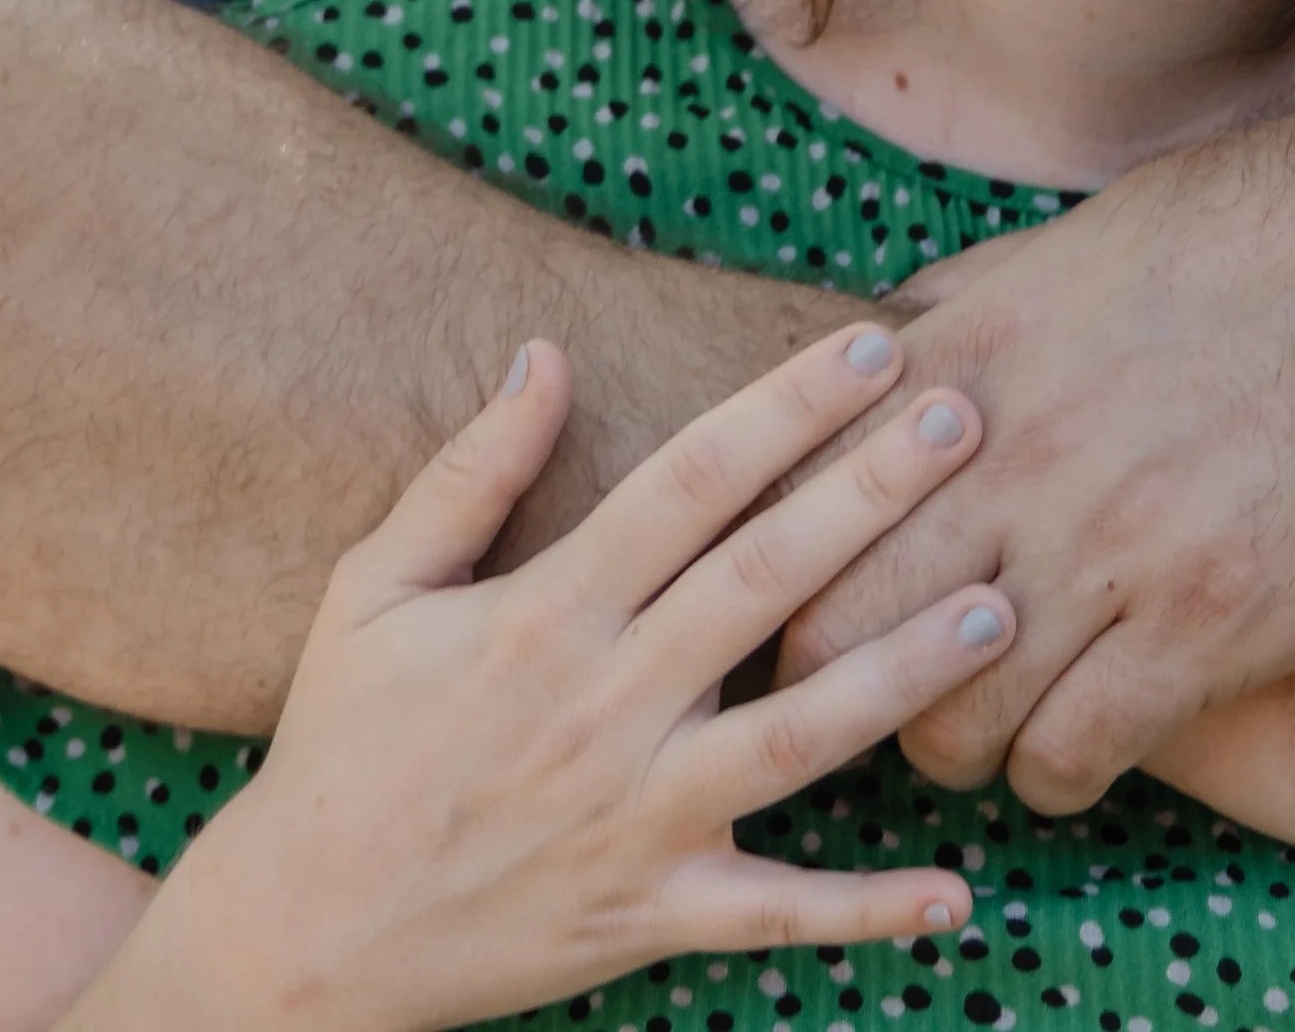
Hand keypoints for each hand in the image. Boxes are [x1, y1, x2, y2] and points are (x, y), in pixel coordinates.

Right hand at [103, 326, 1015, 1031]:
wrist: (294, 947)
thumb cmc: (338, 748)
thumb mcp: (374, 590)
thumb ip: (469, 472)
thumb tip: (543, 352)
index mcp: (542, 614)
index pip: (687, 483)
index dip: (783, 408)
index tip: (870, 346)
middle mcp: (602, 708)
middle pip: (762, 584)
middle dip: (870, 497)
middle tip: (969, 422)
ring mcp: (634, 819)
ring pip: (795, 741)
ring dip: (903, 675)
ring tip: (1000, 610)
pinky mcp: (649, 916)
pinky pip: (774, 916)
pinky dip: (865, 913)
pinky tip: (957, 895)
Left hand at [784, 62, 1294, 809]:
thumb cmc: (1268, 237)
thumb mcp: (1086, 242)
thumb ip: (974, 306)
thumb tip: (883, 345)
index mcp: (974, 350)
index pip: (799, 499)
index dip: (791, 566)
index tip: (825, 592)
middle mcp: (1017, 450)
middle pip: (838, 630)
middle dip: (845, 680)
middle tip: (890, 687)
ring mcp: (1112, 539)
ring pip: (947, 716)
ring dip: (956, 741)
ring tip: (995, 726)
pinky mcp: (1211, 618)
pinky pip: (1074, 752)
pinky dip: (1058, 771)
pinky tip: (1083, 744)